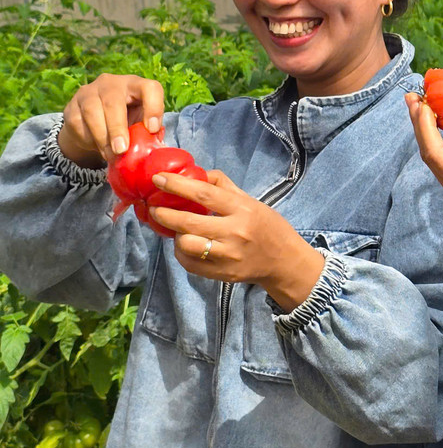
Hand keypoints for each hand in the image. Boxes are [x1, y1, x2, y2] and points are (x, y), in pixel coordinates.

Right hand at [57, 74, 164, 167]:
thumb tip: (156, 149)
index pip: (149, 88)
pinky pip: (77, 122)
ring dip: (102, 137)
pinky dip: (87, 138)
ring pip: (92, 111)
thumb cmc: (128, 121)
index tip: (152, 129)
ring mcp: (89, 91)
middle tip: (121, 150)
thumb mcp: (140, 124)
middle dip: (117, 128)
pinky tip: (96, 147)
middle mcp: (112, 83)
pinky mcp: (72, 104)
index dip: (153, 107)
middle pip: (113, 101)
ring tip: (111, 155)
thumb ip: (148, 133)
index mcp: (137, 85)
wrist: (96, 123)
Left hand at [147, 169, 324, 310]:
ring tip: (175, 230)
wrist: (284, 261)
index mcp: (243, 210)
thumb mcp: (252, 201)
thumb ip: (224, 186)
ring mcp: (228, 256)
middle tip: (154, 208)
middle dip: (163, 213)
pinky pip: (189, 263)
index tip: (158, 179)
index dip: (176, 185)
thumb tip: (196, 173)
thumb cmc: (267, 226)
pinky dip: (181, 252)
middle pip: (188, 222)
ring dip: (174, 235)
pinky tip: (184, 245)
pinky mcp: (222, 274)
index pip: (204, 194)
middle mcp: (235, 233)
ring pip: (185, 244)